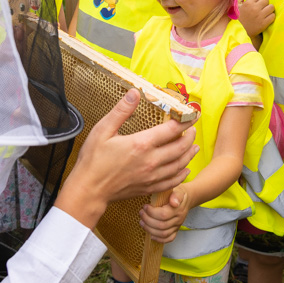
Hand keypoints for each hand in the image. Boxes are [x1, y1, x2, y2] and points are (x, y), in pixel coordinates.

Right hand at [56, 89, 197, 228]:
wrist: (89, 189)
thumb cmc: (93, 160)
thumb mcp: (103, 130)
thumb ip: (121, 111)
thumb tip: (134, 92)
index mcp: (141, 144)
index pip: (171, 130)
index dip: (184, 121)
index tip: (191, 115)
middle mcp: (151, 161)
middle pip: (180, 147)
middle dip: (189, 136)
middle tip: (192, 129)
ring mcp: (151, 176)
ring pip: (179, 164)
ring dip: (189, 154)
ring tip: (194, 146)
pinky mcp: (149, 187)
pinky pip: (172, 181)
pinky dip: (182, 174)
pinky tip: (184, 169)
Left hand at [138, 183, 194, 242]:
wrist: (186, 199)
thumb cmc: (177, 193)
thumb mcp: (177, 190)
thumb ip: (175, 195)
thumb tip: (174, 202)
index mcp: (178, 209)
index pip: (163, 215)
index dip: (152, 212)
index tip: (145, 206)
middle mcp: (178, 219)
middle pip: (161, 226)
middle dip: (148, 220)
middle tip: (141, 213)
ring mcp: (177, 226)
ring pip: (163, 234)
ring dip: (150, 229)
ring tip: (142, 222)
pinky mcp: (176, 231)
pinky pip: (169, 239)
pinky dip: (159, 239)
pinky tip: (150, 235)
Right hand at [238, 0, 274, 37]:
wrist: (239, 32)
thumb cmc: (238, 19)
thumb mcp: (239, 8)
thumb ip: (248, 0)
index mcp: (248, 3)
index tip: (258, 2)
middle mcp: (254, 8)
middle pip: (266, 0)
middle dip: (264, 4)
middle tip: (262, 8)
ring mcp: (260, 16)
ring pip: (271, 7)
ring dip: (269, 10)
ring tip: (266, 13)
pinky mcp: (264, 23)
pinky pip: (273, 16)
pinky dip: (271, 17)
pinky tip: (267, 18)